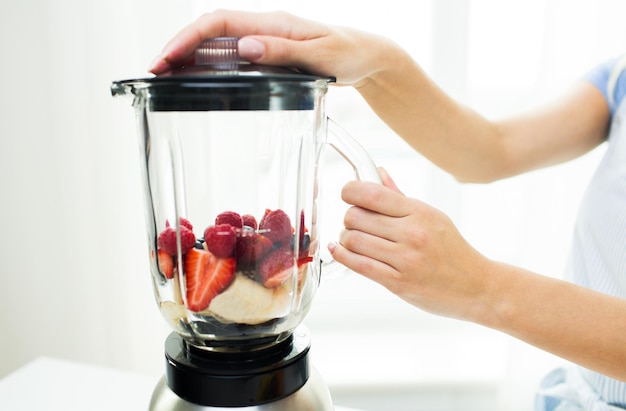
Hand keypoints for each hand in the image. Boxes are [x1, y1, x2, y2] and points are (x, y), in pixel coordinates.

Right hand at [149, 9, 398, 86]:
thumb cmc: (348, 53)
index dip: (188, 38)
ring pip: (217, 44)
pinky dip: (210, 66)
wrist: (366, 56)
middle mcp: (263, 28)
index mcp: (272, 23)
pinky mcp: (268, 54)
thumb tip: (243, 48)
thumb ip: (282, 51)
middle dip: (178, 48)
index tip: (166, 58)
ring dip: (189, 58)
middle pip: (209, 32)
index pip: (218, 23)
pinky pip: (231, 56)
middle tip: (155, 72)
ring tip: (166, 78)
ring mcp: (264, 41)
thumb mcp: (319, 55)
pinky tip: (198, 80)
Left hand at [329, 168, 492, 321]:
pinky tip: (339, 250)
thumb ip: (399, 196)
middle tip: (354, 223)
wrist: (476, 286)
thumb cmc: (452, 250)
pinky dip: (342, 255)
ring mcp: (405, 259)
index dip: (350, 191)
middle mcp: (412, 233)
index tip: (347, 194)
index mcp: (419, 212)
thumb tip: (377, 172)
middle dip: (348, 218)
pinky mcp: (398, 282)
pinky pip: (358, 265)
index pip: (372, 194)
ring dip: (345, 239)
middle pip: (356, 216)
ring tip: (353, 239)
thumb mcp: (431, 216)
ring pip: (353, 240)